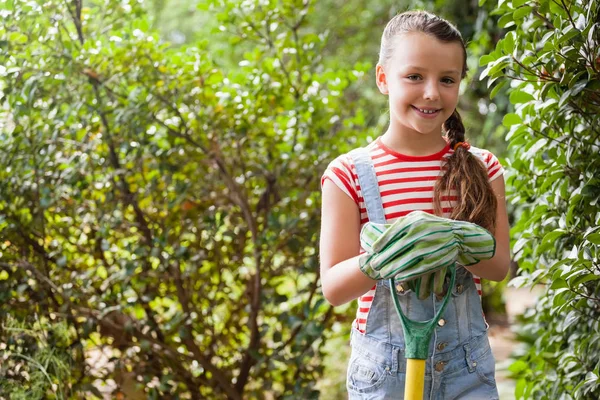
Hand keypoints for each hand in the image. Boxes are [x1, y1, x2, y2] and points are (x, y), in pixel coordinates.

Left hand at [358, 211, 494, 283]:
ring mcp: (431, 244)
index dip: (382, 242)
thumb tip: (377, 231)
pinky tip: (399, 277)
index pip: (394, 231)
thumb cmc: (431, 227)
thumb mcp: (417, 220)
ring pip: (408, 258)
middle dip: (385, 258)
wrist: (458, 235)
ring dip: (394, 268)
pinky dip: (409, 273)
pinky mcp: (438, 257)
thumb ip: (400, 226)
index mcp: (414, 220)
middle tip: (374, 265)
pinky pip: (420, 267)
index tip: (373, 250)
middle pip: (399, 247)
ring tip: (383, 274)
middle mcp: (422, 231)